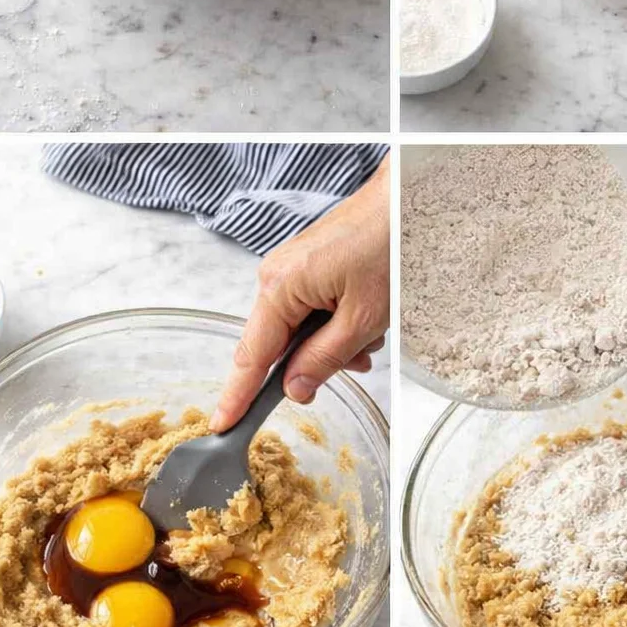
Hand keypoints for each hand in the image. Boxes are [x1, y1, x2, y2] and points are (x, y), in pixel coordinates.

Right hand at [212, 156, 388, 429]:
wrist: (404, 201)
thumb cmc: (388, 247)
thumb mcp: (362, 319)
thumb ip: (323, 360)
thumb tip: (293, 390)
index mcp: (280, 288)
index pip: (252, 357)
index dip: (239, 396)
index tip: (223, 425)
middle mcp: (275, 276)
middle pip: (278, 345)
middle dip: (316, 361)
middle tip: (357, 361)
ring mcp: (290, 268)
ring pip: (300, 329)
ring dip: (334, 342)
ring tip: (372, 334)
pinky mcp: (306, 264)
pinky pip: (310, 309)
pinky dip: (336, 322)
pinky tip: (367, 318)